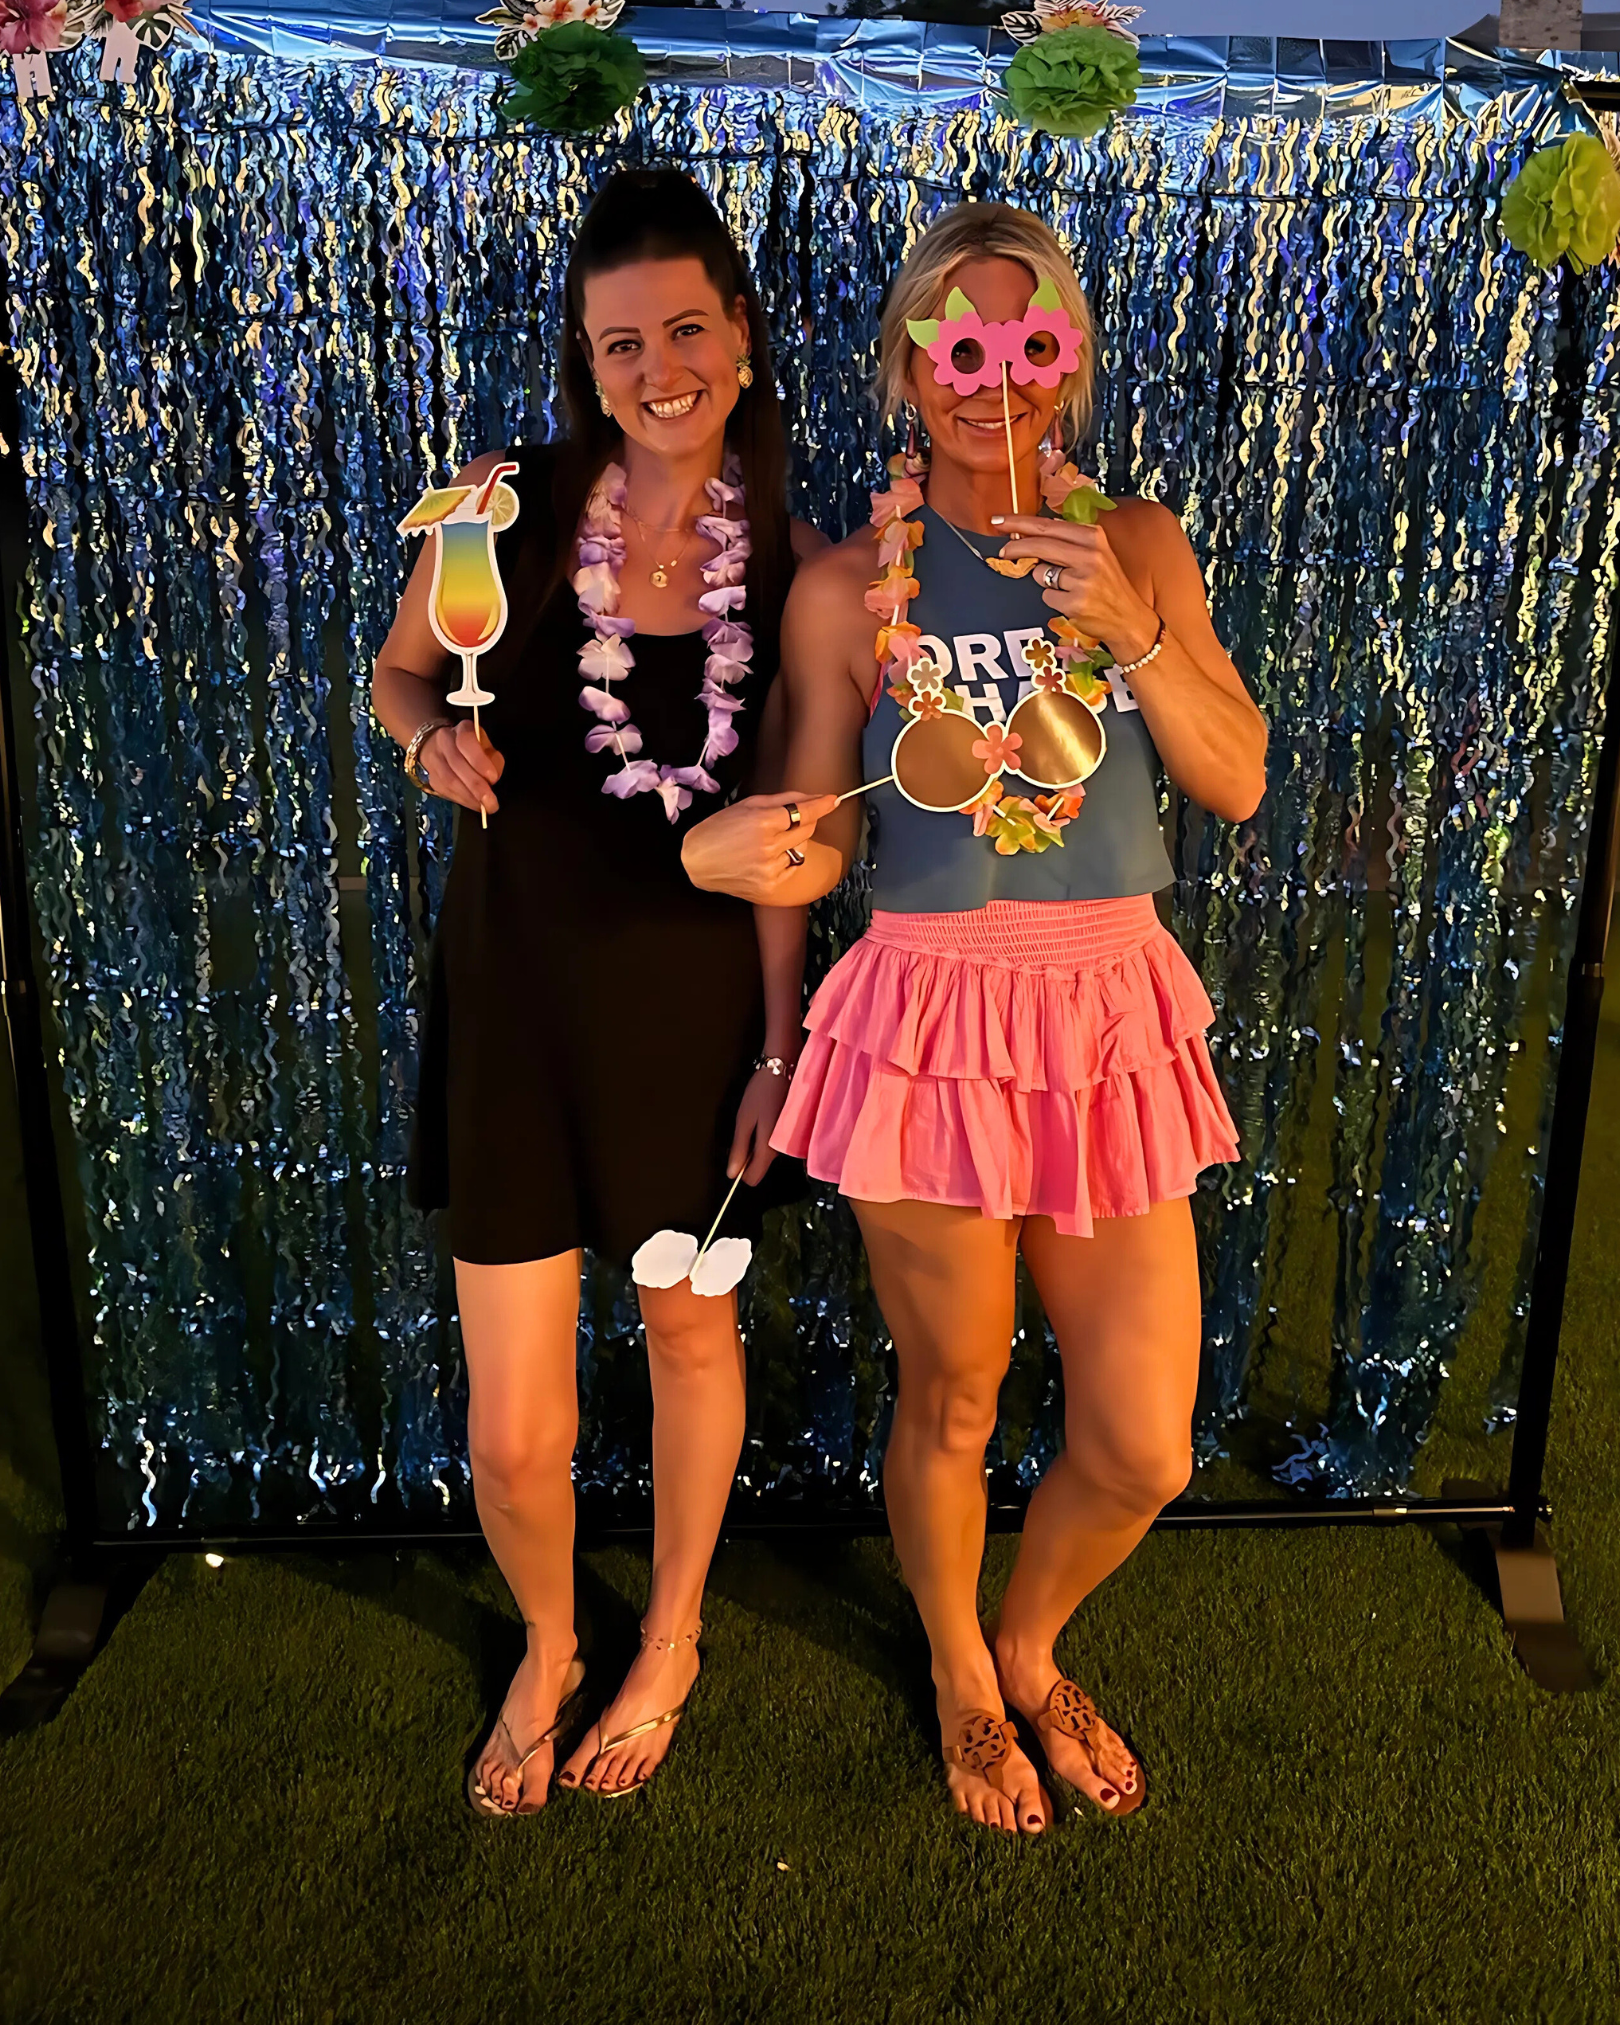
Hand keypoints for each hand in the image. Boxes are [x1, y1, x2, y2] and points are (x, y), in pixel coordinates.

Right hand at [421, 721, 503, 816]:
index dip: (479, 761)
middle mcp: (443, 742)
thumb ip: (492, 758)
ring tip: (484, 807)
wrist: (437, 745)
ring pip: (449, 780)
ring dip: (469, 797)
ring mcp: (434, 759)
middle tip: (491, 801)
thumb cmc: (470, 747)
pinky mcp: (431, 777)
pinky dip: (462, 800)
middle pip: (456, 764)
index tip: (493, 777)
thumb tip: (492, 779)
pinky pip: (445, 791)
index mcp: (461, 730)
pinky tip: (473, 805)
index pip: (466, 742)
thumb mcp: (486, 746)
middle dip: (476, 786)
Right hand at [681, 792, 839, 901]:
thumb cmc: (720, 829)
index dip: (821, 805)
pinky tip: (767, 858)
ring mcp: (770, 869)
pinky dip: (786, 860)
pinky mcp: (770, 886)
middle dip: (803, 821)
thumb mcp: (749, 805)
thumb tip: (816, 798)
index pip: (803, 812)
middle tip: (786, 821)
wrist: (698, 861)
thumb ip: (784, 800)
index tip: (833, 800)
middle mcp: (768, 847)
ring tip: (768, 842)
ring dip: (792, 842)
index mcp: (762, 822)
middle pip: (807, 829)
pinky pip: (794, 867)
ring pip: (802, 849)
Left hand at [728, 1061, 795, 1183]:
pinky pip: (777, 1143)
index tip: (735, 1154)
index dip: (740, 1170)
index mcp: (769, 1149)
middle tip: (746, 1128)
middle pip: (760, 1166)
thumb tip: (732, 1174)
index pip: (753, 1178)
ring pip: (768, 1154)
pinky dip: (768, 1135)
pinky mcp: (795, 1133)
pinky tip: (767, 1116)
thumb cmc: (762, 1091)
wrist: (786, 1068)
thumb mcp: (744, 1119)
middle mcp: (783, 1151)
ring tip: (758, 1118)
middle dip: (749, 1154)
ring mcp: (791, 1142)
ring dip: (759, 1142)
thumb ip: (739, 1148)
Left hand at [990, 516, 1159, 664]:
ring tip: (1069, 586)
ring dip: (1045, 580)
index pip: (1049, 525)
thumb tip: (1028, 536)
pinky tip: (1072, 600)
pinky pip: (1047, 596)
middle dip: (1016, 547)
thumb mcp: (1096, 554)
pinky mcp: (1075, 601)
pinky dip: (1053, 599)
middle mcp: (1089, 554)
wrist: (1129, 618)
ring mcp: (1082, 579)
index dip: (1020, 522)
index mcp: (1093, 537)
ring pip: (1040, 573)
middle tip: (1002, 550)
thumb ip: (1067, 543)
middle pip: (1040, 545)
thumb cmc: (1109, 586)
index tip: (1000, 520)